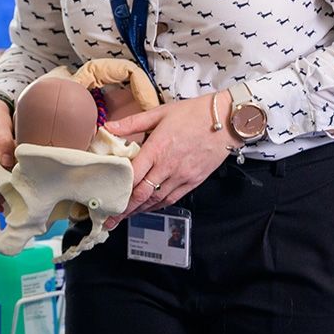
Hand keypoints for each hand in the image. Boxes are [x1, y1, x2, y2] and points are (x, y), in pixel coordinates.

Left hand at [104, 91, 235, 221]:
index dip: (118, 192)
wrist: (227, 120)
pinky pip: (173, 198)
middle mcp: (169, 166)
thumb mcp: (160, 112)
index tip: (107, 201)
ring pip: (157, 200)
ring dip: (140, 210)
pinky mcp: (194, 181)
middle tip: (111, 220)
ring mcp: (183, 176)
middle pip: (142, 195)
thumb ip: (132, 123)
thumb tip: (108, 128)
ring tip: (126, 216)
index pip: (133, 176)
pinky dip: (158, 205)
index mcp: (157, 149)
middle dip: (124, 210)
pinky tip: (149, 207)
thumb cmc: (194, 113)